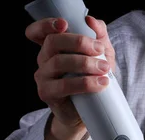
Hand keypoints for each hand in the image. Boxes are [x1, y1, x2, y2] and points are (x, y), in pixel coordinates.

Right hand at [25, 16, 115, 139]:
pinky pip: (63, 86)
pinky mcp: (47, 94)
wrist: (88, 112)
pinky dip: (85, 83)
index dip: (46, 24)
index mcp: (53, 47)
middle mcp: (44, 59)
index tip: (64, 24)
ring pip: (58, 62)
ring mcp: (43, 76)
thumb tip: (93, 21)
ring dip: (85, 63)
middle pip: (53, 42)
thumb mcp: (101, 55)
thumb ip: (99, 36)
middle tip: (100, 50)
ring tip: (104, 69)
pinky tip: (101, 83)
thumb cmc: (92, 79)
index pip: (39, 31)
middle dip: (78, 42)